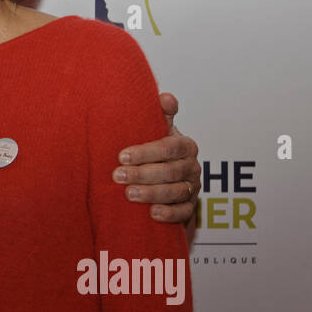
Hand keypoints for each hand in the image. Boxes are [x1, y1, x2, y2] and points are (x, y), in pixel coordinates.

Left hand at [113, 92, 200, 223]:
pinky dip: (169, 213)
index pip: (169, 147)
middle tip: (118, 176)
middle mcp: (192, 166)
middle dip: (143, 174)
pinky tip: (152, 213)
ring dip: (151, 193)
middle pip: (170, 171)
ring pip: (176, 192)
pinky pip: (184, 212)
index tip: (122, 156)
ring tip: (129, 194)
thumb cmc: (158, 150)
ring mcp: (193, 188)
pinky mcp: (190, 207)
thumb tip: (165, 97)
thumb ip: (160, 114)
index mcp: (185, 145)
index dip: (145, 152)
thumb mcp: (158, 130)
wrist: (166, 178)